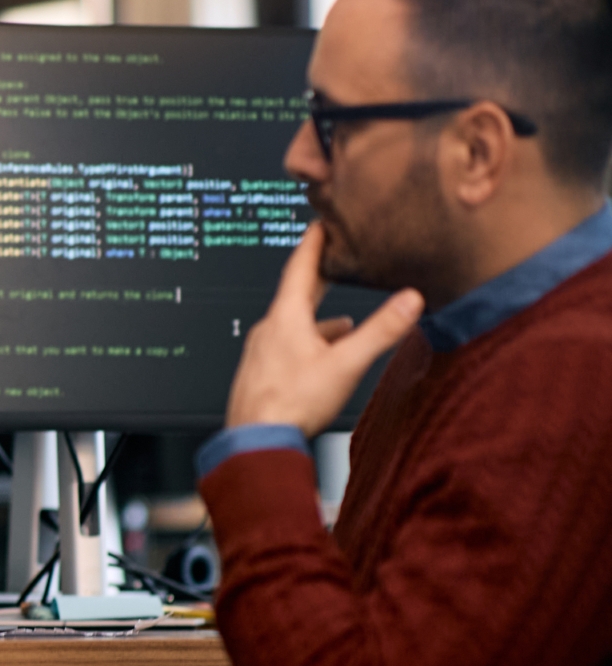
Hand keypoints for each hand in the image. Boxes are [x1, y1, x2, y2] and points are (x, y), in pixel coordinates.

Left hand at [225, 224, 424, 435]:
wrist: (255, 442)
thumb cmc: (291, 404)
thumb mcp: (346, 364)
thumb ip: (380, 331)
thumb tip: (411, 300)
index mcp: (285, 318)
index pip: (300, 267)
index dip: (314, 243)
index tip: (321, 223)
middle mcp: (268, 330)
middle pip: (297, 294)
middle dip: (319, 278)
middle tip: (334, 261)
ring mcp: (261, 353)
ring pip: (294, 326)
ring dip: (319, 321)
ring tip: (344, 324)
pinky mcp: (261, 374)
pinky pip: (287, 349)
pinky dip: (309, 346)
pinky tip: (321, 361)